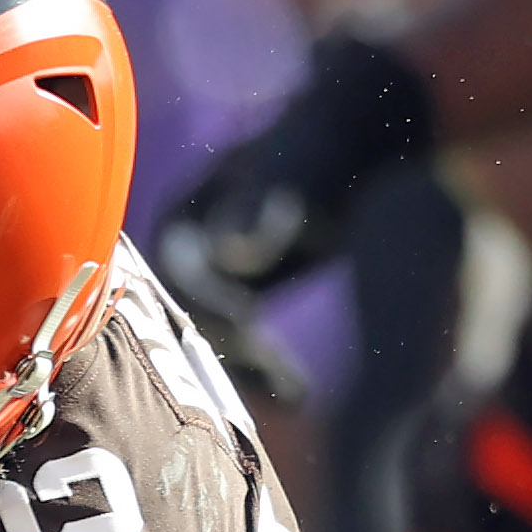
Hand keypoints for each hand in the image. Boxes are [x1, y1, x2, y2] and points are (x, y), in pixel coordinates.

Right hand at [149, 30, 435, 377]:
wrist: (358, 134)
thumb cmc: (328, 142)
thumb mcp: (299, 164)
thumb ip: (263, 203)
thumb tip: (230, 253)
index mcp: (182, 216)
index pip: (173, 273)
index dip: (206, 304)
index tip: (249, 326)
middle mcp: (184, 251)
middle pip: (187, 316)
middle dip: (228, 350)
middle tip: (275, 378)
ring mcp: (210, 277)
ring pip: (213, 340)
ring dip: (248, 371)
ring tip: (294, 396)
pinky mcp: (237, 298)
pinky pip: (238, 344)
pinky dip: (264, 371)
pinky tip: (298, 395)